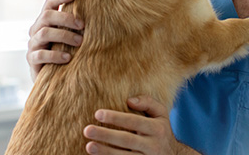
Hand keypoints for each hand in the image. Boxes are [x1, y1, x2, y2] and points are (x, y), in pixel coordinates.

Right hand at [27, 0, 83, 80]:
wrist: (54, 78)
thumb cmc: (66, 51)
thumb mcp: (71, 36)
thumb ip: (76, 25)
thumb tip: (99, 12)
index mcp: (45, 20)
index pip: (49, 3)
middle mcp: (36, 29)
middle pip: (47, 16)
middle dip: (66, 18)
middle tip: (83, 25)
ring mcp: (33, 44)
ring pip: (44, 33)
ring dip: (64, 36)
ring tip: (79, 42)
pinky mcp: (32, 59)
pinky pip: (41, 54)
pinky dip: (55, 55)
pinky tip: (68, 58)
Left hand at [83, 95, 197, 154]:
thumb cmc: (160, 130)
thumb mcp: (161, 114)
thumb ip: (148, 102)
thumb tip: (129, 100)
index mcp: (157, 129)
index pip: (134, 121)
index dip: (116, 118)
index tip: (97, 114)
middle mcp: (153, 145)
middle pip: (126, 140)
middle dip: (106, 135)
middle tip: (87, 130)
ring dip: (105, 152)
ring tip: (89, 146)